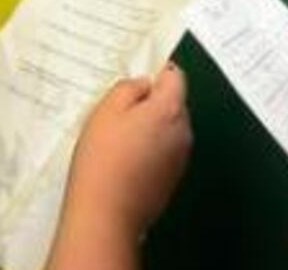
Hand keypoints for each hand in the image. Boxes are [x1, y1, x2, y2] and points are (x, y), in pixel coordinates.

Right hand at [62, 64, 192, 238]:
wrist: (106, 214)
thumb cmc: (103, 158)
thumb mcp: (106, 110)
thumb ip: (129, 88)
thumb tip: (144, 85)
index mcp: (171, 110)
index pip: (175, 76)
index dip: (156, 72)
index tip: (135, 79)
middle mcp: (184, 132)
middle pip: (173, 104)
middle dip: (151, 103)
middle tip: (118, 112)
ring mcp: (181, 158)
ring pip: (169, 129)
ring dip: (150, 128)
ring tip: (117, 140)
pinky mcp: (172, 179)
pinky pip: (164, 152)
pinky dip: (150, 151)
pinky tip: (125, 162)